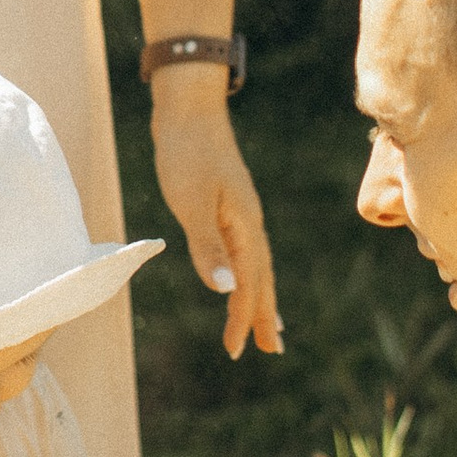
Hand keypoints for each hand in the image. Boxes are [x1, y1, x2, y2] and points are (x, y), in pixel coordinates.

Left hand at [150, 88, 281, 358]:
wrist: (188, 107)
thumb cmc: (186, 153)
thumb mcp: (192, 203)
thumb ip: (209, 247)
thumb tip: (226, 291)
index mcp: (244, 225)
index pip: (247, 282)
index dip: (243, 318)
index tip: (236, 350)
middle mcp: (249, 221)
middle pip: (262, 276)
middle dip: (265, 314)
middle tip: (270, 349)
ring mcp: (240, 211)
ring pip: (256, 263)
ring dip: (261, 295)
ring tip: (267, 322)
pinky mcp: (228, 203)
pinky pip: (244, 248)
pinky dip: (247, 270)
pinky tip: (240, 274)